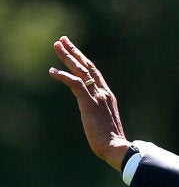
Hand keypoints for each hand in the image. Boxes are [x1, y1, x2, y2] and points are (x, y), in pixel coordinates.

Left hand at [49, 36, 129, 170]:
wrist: (116, 146)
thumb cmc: (111, 139)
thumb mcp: (105, 120)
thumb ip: (99, 112)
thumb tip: (93, 114)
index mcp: (108, 95)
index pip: (95, 73)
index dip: (84, 60)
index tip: (75, 50)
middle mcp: (103, 92)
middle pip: (87, 66)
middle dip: (74, 52)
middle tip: (63, 40)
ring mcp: (97, 97)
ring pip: (81, 71)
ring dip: (68, 57)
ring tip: (57, 46)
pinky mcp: (89, 103)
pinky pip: (75, 84)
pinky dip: (63, 76)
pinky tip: (52, 71)